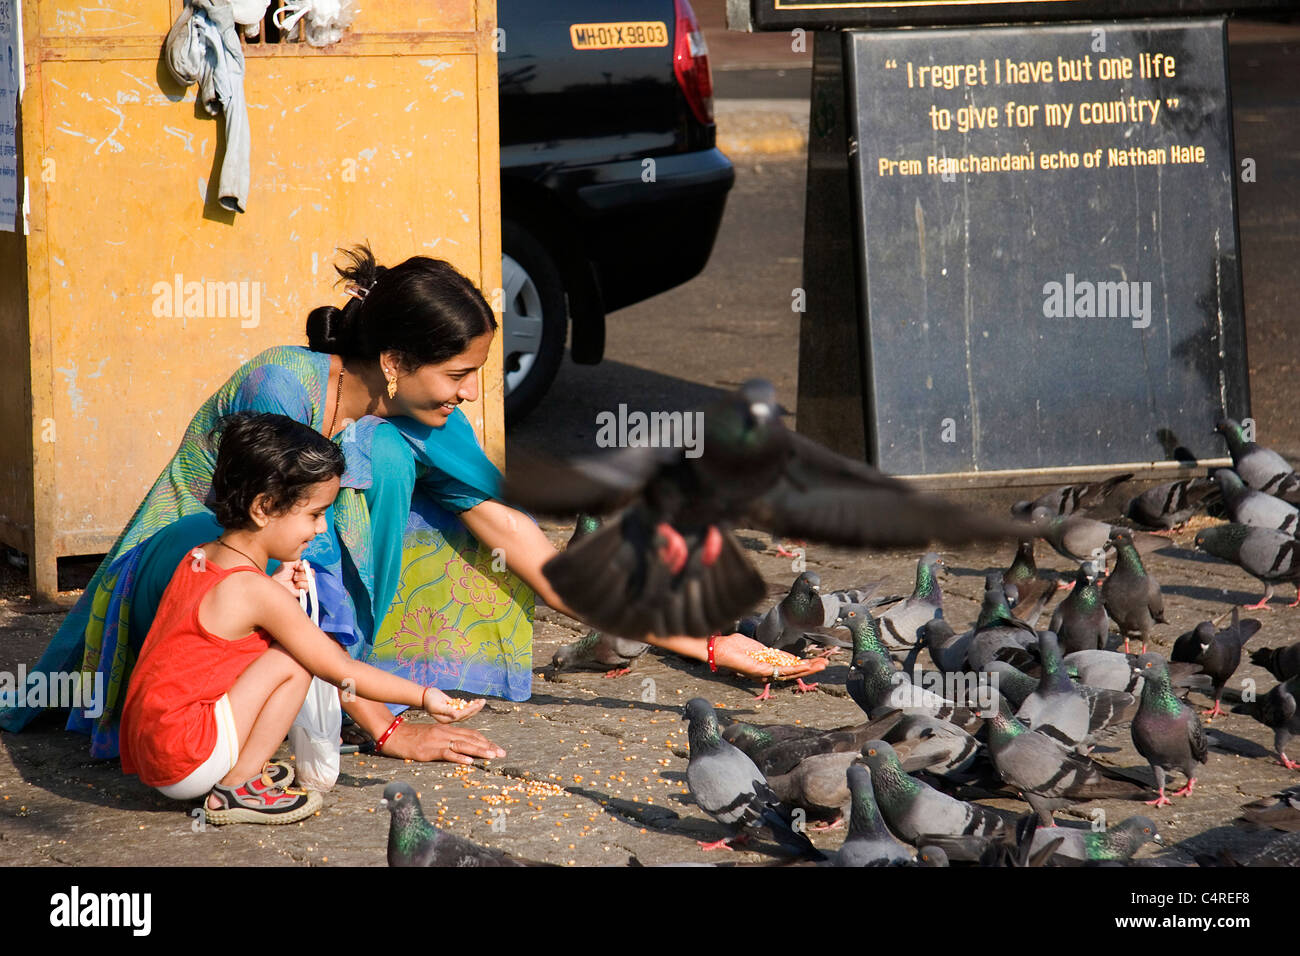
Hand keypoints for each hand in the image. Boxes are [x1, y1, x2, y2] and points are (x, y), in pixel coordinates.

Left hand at [270, 560, 308, 596]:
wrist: (277, 584)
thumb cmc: (280, 574)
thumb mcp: (288, 563)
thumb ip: (297, 561)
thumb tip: (305, 562)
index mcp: (300, 569)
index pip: (308, 566)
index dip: (305, 565)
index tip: (298, 567)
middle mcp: (303, 576)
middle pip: (311, 572)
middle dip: (303, 571)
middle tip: (295, 574)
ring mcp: (304, 583)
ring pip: (310, 578)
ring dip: (301, 577)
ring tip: (294, 579)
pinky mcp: (304, 590)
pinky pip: (308, 585)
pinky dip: (301, 584)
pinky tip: (295, 585)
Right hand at [379, 720, 506, 765]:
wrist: (395, 735)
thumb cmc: (414, 737)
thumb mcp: (434, 735)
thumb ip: (447, 739)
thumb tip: (461, 749)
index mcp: (448, 729)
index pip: (472, 734)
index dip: (486, 741)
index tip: (497, 748)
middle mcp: (446, 733)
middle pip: (471, 739)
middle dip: (488, 746)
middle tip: (502, 754)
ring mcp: (439, 741)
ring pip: (463, 745)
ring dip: (479, 751)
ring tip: (492, 756)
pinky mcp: (430, 750)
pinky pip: (447, 753)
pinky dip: (459, 758)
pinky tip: (469, 762)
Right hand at [421, 686, 486, 723]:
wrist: (424, 696)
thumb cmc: (429, 701)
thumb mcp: (436, 706)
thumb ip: (446, 711)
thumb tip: (456, 715)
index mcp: (447, 719)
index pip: (461, 715)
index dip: (470, 710)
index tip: (477, 705)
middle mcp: (451, 718)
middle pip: (466, 714)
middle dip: (475, 708)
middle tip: (483, 702)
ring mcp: (453, 713)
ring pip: (466, 710)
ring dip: (475, 706)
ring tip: (482, 701)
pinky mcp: (453, 707)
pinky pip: (463, 707)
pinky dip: (470, 704)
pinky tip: (476, 701)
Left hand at [708, 633, 828, 681]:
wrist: (720, 648)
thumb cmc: (735, 647)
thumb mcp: (758, 649)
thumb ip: (771, 653)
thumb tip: (784, 656)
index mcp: (768, 667)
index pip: (789, 668)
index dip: (804, 665)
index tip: (817, 661)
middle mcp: (767, 673)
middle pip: (793, 673)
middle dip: (810, 668)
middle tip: (825, 664)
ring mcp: (764, 673)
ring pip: (790, 673)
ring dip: (807, 669)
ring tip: (820, 665)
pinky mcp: (760, 671)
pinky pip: (780, 670)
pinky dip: (793, 668)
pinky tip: (804, 665)